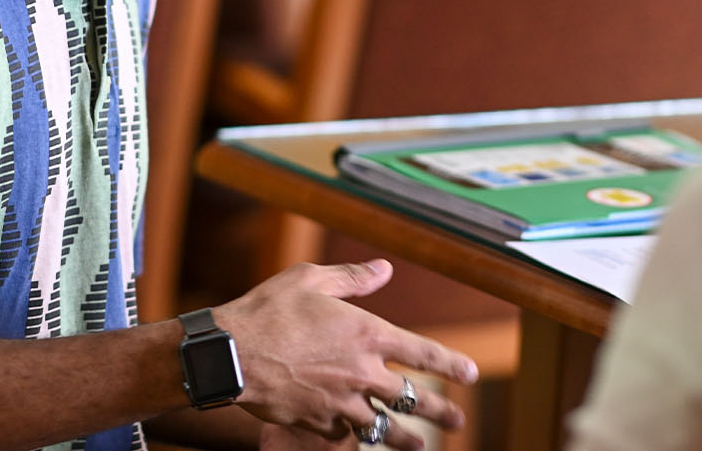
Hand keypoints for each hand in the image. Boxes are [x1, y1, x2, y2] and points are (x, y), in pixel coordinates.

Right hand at [216, 260, 477, 450]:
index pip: (422, 353)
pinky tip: (356, 436)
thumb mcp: (310, 280)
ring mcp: (340, 401)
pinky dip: (350, 434)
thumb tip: (384, 269)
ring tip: (422, 447)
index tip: (471, 374)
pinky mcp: (317, 421)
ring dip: (405, 438)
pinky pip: (341, 433)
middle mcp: (361, 371)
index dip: (450, 364)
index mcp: (367, 333)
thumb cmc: (268, 310)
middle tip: (457, 422)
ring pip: (383, 426)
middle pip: (411, 398)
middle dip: (439, 411)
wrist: (230, 354)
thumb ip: (352, 278)